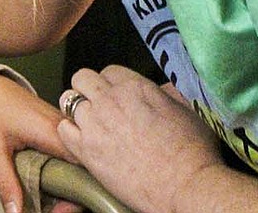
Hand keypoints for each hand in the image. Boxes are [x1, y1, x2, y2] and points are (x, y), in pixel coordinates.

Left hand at [0, 73, 82, 212]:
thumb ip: (6, 181)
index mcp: (54, 132)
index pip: (84, 169)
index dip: (77, 196)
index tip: (60, 210)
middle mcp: (64, 128)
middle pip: (84, 169)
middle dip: (73, 196)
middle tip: (54, 211)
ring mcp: (61, 127)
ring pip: (77, 163)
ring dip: (68, 186)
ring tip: (52, 205)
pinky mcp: (54, 128)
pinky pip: (67, 154)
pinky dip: (62, 172)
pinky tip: (48, 186)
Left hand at [57, 65, 221, 212]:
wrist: (187, 187)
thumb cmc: (194, 153)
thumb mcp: (186, 111)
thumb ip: (165, 95)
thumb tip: (159, 89)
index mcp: (136, 87)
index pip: (109, 71)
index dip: (111, 84)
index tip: (116, 96)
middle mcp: (110, 100)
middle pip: (82, 78)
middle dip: (88, 89)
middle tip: (97, 106)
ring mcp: (95, 123)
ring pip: (68, 100)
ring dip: (77, 110)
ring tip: (90, 125)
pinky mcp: (85, 149)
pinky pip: (62, 128)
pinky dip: (69, 132)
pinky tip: (82, 141)